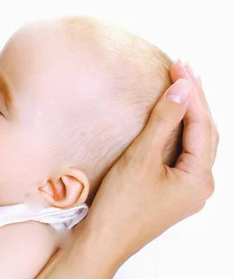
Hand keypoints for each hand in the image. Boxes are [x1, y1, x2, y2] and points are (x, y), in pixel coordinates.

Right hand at [77, 61, 217, 265]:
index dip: (191, 93)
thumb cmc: (120, 207)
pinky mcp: (171, 190)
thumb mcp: (141, 158)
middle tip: (182, 68)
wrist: (102, 241)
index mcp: (200, 179)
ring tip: (180, 85)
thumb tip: (182, 89)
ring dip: (188, 113)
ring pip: (195, 142)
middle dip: (195, 99)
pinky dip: (178, 130)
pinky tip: (169, 117)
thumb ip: (163, 122)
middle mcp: (200, 185)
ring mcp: (186, 189)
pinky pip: (182, 153)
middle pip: (205, 132)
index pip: (203, 125)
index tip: (179, 65)